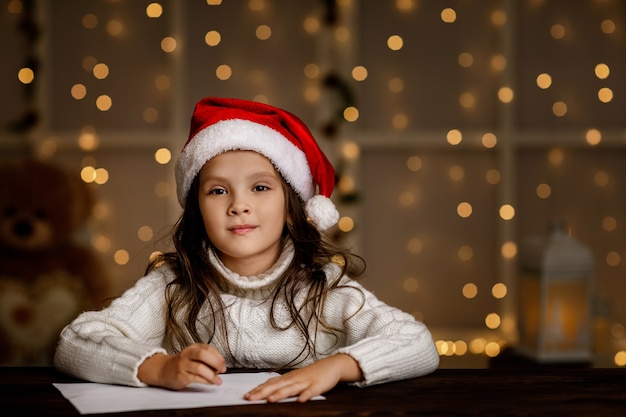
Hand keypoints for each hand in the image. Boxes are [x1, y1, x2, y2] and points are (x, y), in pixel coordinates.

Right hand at [137, 343, 226, 389]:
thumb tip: (220, 366)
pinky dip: (206, 381)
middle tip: (223, 369)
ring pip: (200, 368)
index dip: (218, 356)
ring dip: (212, 375)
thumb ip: (205, 358)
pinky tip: (210, 382)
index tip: (223, 363)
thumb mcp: (193, 356)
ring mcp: (183, 365)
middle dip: (216, 362)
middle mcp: (187, 354)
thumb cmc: (182, 363)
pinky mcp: (181, 376)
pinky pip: (195, 378)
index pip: (208, 348)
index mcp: (192, 348)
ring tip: (218, 380)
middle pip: (203, 354)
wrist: (163, 370)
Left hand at [244, 353, 362, 402]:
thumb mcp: (295, 378)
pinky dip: (306, 395)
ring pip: (291, 388)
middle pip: (276, 386)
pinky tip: (301, 401)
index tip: (246, 396)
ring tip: (270, 400)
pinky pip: (311, 391)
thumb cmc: (311, 374)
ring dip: (280, 394)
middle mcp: (294, 379)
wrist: (330, 365)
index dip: (258, 390)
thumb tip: (266, 390)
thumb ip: (282, 384)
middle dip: (262, 392)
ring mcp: (305, 382)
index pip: (270, 384)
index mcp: (288, 378)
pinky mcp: (317, 385)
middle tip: (250, 398)